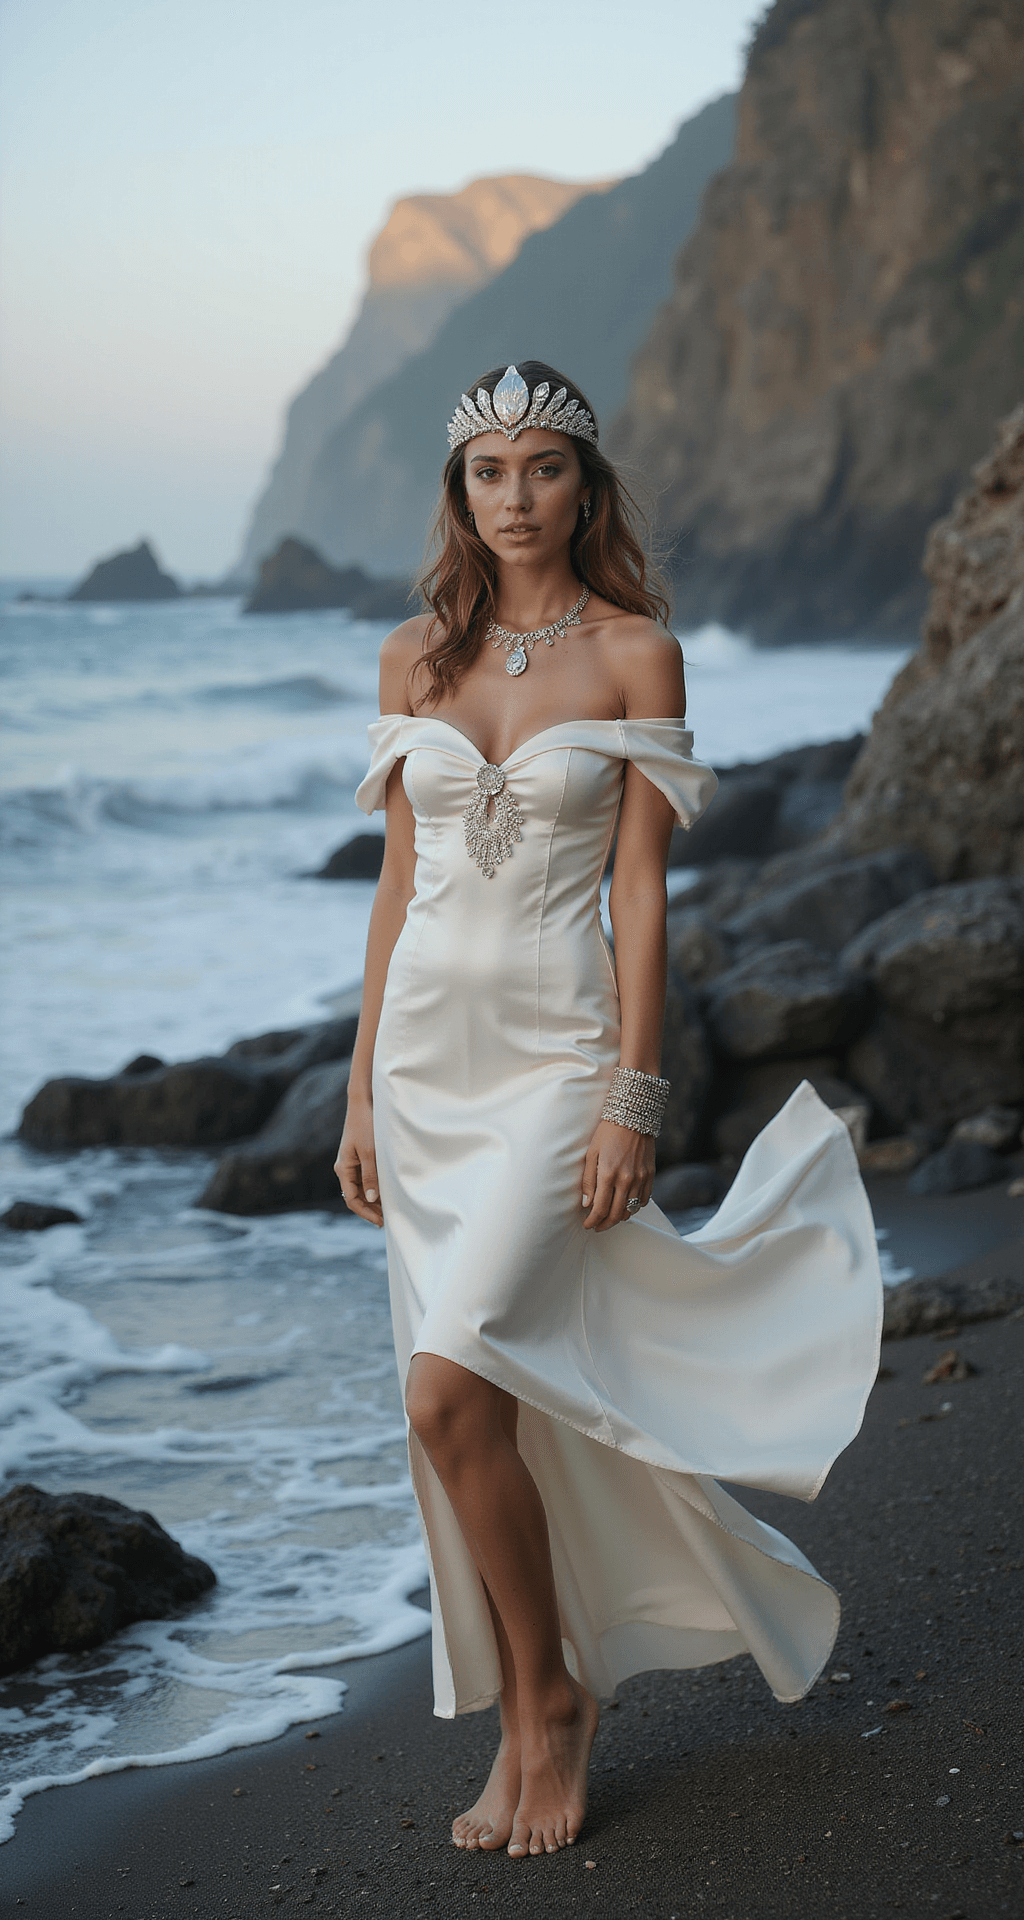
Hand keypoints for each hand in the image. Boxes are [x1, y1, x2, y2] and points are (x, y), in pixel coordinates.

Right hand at [334, 1094, 382, 1226]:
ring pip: (362, 1188)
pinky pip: (366, 1178)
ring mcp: (352, 1164)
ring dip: (373, 1199)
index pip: (351, 1199)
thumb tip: (372, 1198)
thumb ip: (371, 1176)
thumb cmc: (366, 1126)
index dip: (365, 1212)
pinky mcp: (360, 1158)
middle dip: (370, 1209)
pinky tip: (387, 1192)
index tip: (380, 1221)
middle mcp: (345, 1168)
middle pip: (356, 1196)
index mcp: (343, 1169)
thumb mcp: (371, 1152)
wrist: (363, 1104)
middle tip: (387, 1219)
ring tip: (389, 1208)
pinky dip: (375, 1187)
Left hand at [581, 1119, 654, 1230]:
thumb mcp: (591, 1154)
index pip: (600, 1208)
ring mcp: (641, 1178)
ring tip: (609, 1217)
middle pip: (615, 1214)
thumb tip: (587, 1204)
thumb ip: (589, 1181)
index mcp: (608, 1174)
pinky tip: (626, 1206)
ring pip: (631, 1209)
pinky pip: (644, 1200)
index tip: (587, 1225)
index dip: (592, 1221)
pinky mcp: (650, 1175)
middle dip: (604, 1224)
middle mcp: (626, 1179)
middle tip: (597, 1226)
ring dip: (619, 1218)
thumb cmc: (608, 1133)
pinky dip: (634, 1207)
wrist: (633, 1117)